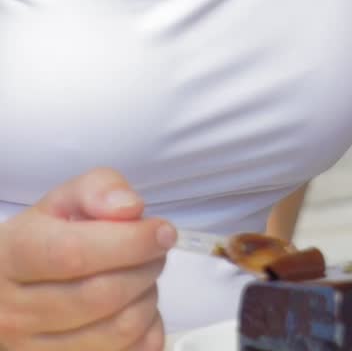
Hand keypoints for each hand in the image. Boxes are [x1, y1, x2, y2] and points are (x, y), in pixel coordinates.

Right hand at [0, 167, 176, 348]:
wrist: (12, 287)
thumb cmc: (42, 239)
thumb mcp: (62, 201)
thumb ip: (97, 189)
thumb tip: (130, 209)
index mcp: (12, 257)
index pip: (74, 254)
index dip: (128, 242)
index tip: (162, 231)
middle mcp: (15, 312)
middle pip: (100, 296)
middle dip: (145, 268)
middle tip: (157, 249)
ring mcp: (34, 350)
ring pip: (115, 332)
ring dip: (148, 299)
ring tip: (144, 276)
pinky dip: (147, 331)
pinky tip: (138, 307)